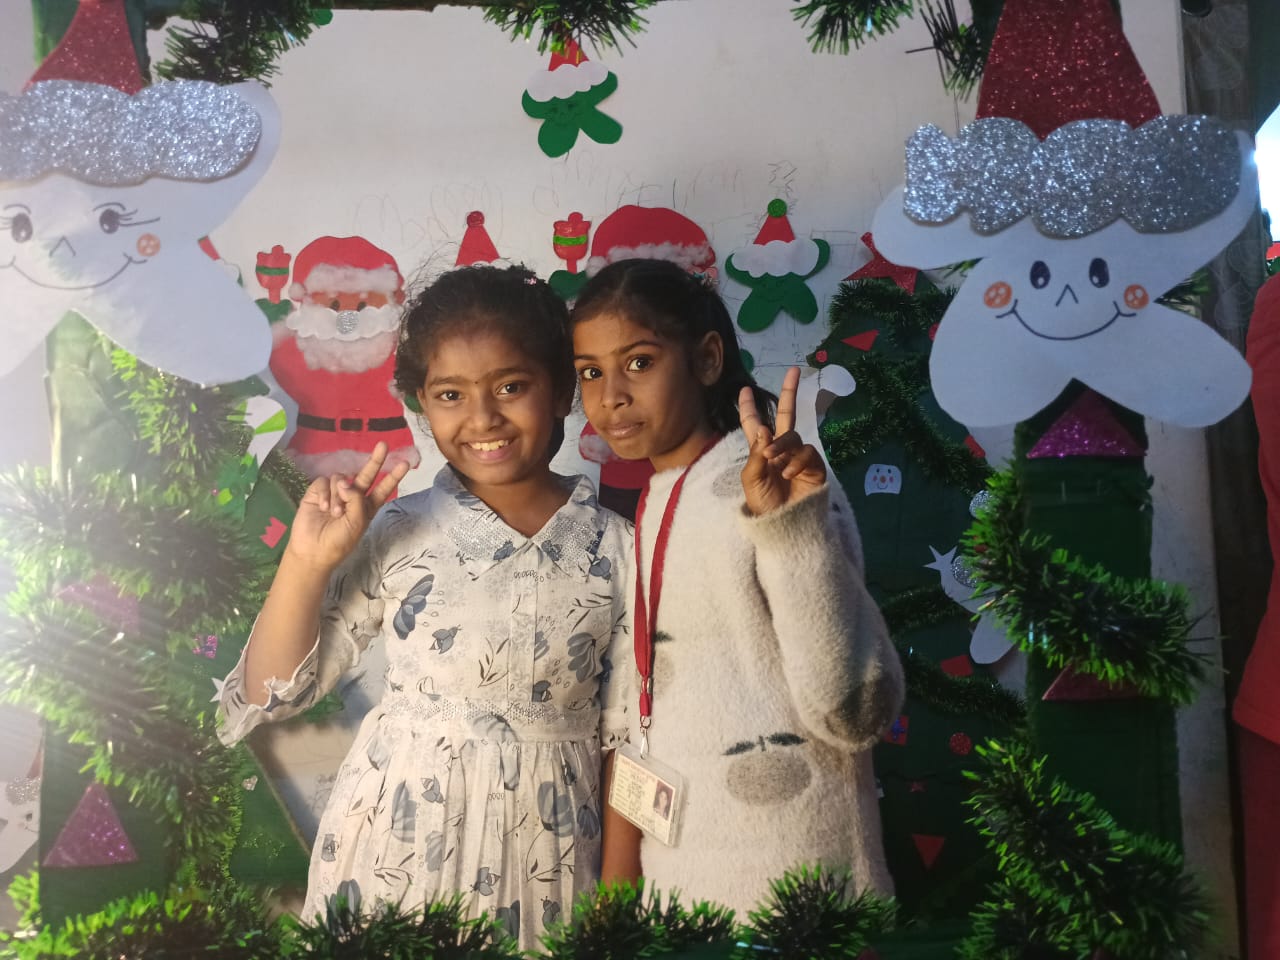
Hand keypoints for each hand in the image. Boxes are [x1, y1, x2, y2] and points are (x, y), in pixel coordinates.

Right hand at [285, 442, 410, 572]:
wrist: (312, 550)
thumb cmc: (338, 541)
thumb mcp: (356, 523)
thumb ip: (357, 500)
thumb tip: (345, 482)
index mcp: (366, 507)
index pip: (382, 489)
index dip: (393, 477)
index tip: (405, 464)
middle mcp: (352, 497)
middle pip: (366, 475)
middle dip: (375, 460)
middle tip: (383, 445)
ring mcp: (334, 493)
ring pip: (341, 479)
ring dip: (338, 495)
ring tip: (333, 513)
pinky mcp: (317, 492)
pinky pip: (324, 482)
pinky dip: (324, 493)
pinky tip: (322, 507)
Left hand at [739, 367, 826, 515]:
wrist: (784, 525)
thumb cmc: (764, 505)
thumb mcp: (752, 480)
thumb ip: (757, 454)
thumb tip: (765, 428)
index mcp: (760, 450)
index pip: (754, 424)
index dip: (748, 407)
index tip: (743, 389)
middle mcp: (781, 448)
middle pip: (786, 415)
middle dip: (789, 392)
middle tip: (794, 370)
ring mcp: (798, 456)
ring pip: (793, 436)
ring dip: (781, 446)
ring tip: (774, 462)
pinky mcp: (814, 466)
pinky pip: (806, 453)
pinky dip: (796, 461)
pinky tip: (788, 473)